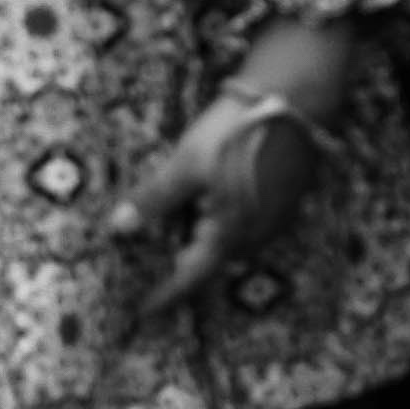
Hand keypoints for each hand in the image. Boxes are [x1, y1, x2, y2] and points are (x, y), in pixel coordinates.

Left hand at [108, 16, 354, 321]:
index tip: (141, 311)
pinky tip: (200, 208)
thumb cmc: (235, 132)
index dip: (165, 294)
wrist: (292, 97)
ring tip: (169, 241)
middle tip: (147, 271)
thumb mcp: (186, 164)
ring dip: (199, 243)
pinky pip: (242, 224)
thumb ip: (154, 200)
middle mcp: (254, 236)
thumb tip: (118, 229)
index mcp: (230, 235)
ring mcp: (272, 219)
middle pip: (210, 262)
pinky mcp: (280, 199)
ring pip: (227, 242)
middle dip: (180, 267)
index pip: (191, 277)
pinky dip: (216, 224)